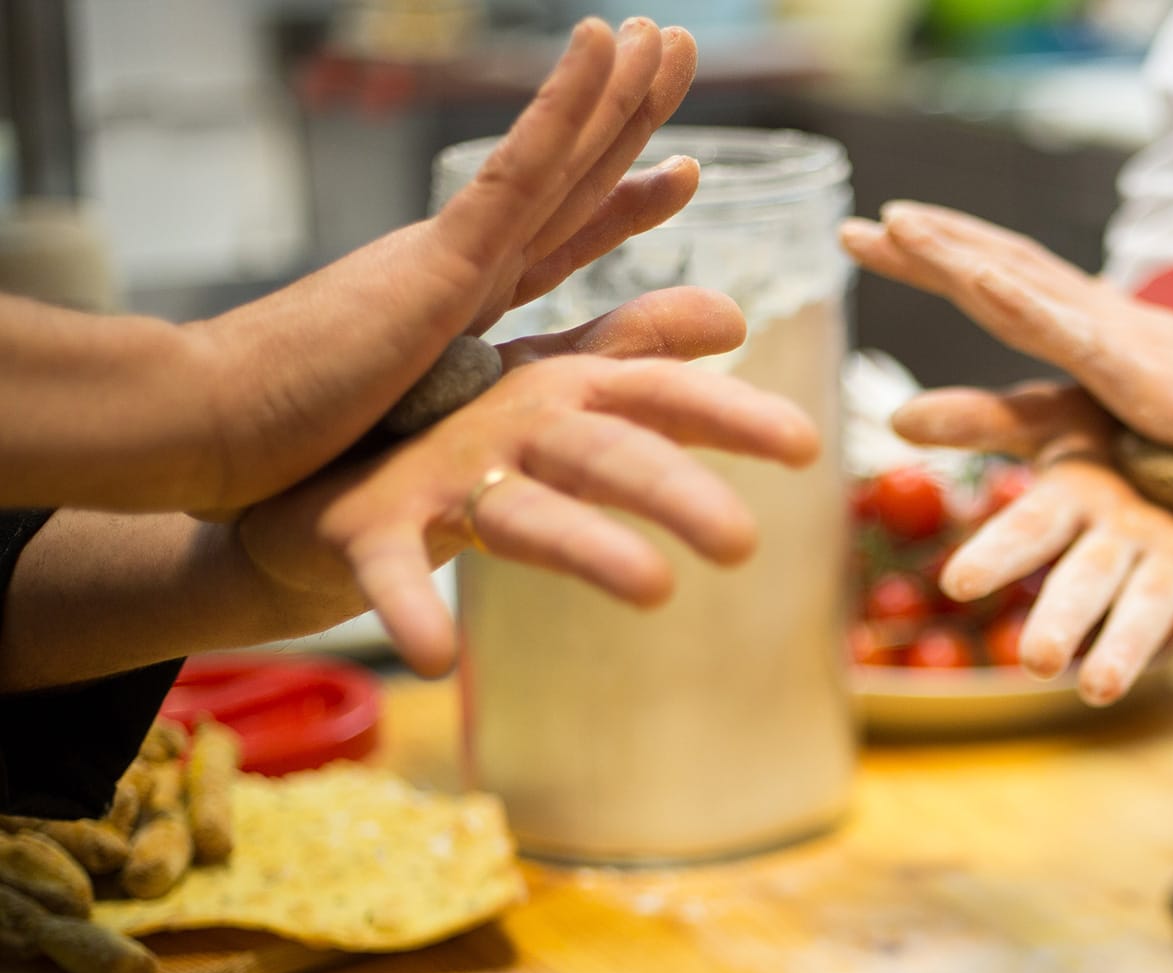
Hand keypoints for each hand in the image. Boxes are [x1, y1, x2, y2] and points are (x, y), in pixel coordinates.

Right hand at [179, 17, 699, 509]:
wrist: (213, 436)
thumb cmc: (306, 452)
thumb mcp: (442, 432)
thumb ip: (498, 419)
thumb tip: (554, 434)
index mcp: (456, 302)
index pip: (558, 240)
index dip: (619, 203)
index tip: (680, 171)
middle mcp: (461, 264)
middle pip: (568, 180)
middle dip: (627, 117)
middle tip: (680, 49)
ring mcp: (453, 252)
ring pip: (558, 158)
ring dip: (615, 93)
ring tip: (666, 36)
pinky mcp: (441, 257)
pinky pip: (520, 168)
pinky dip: (566, 106)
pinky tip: (604, 45)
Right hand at [232, 287, 819, 676]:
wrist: (302, 465)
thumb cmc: (449, 422)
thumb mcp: (549, 383)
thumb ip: (637, 349)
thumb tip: (734, 316)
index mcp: (562, 394)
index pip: (658, 397)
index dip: (730, 414)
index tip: (807, 446)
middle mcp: (509, 425)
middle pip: (607, 452)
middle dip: (674, 488)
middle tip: (743, 542)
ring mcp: (436, 477)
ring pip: (526, 512)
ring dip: (587, 548)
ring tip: (652, 591)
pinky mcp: (366, 529)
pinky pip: (393, 575)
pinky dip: (411, 611)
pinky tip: (436, 660)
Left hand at [842, 201, 1172, 501]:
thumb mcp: (1167, 423)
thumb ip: (1128, 421)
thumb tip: (1096, 434)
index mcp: (1107, 335)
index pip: (1012, 284)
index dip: (948, 257)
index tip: (883, 235)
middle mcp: (1107, 322)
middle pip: (1002, 269)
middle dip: (926, 246)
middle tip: (852, 225)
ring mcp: (1123, 341)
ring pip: (1024, 285)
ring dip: (956, 255)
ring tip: (894, 227)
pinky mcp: (1144, 375)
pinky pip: (1068, 331)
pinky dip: (1016, 299)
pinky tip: (973, 276)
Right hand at [889, 381, 1172, 703]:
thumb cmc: (1119, 420)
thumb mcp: (1058, 409)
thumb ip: (987, 419)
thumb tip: (899, 418)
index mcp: (1071, 502)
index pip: (1028, 529)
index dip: (998, 554)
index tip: (959, 583)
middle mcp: (1116, 543)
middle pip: (1084, 585)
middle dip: (1062, 621)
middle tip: (1040, 662)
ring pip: (1146, 610)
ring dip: (1125, 650)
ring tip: (1101, 691)